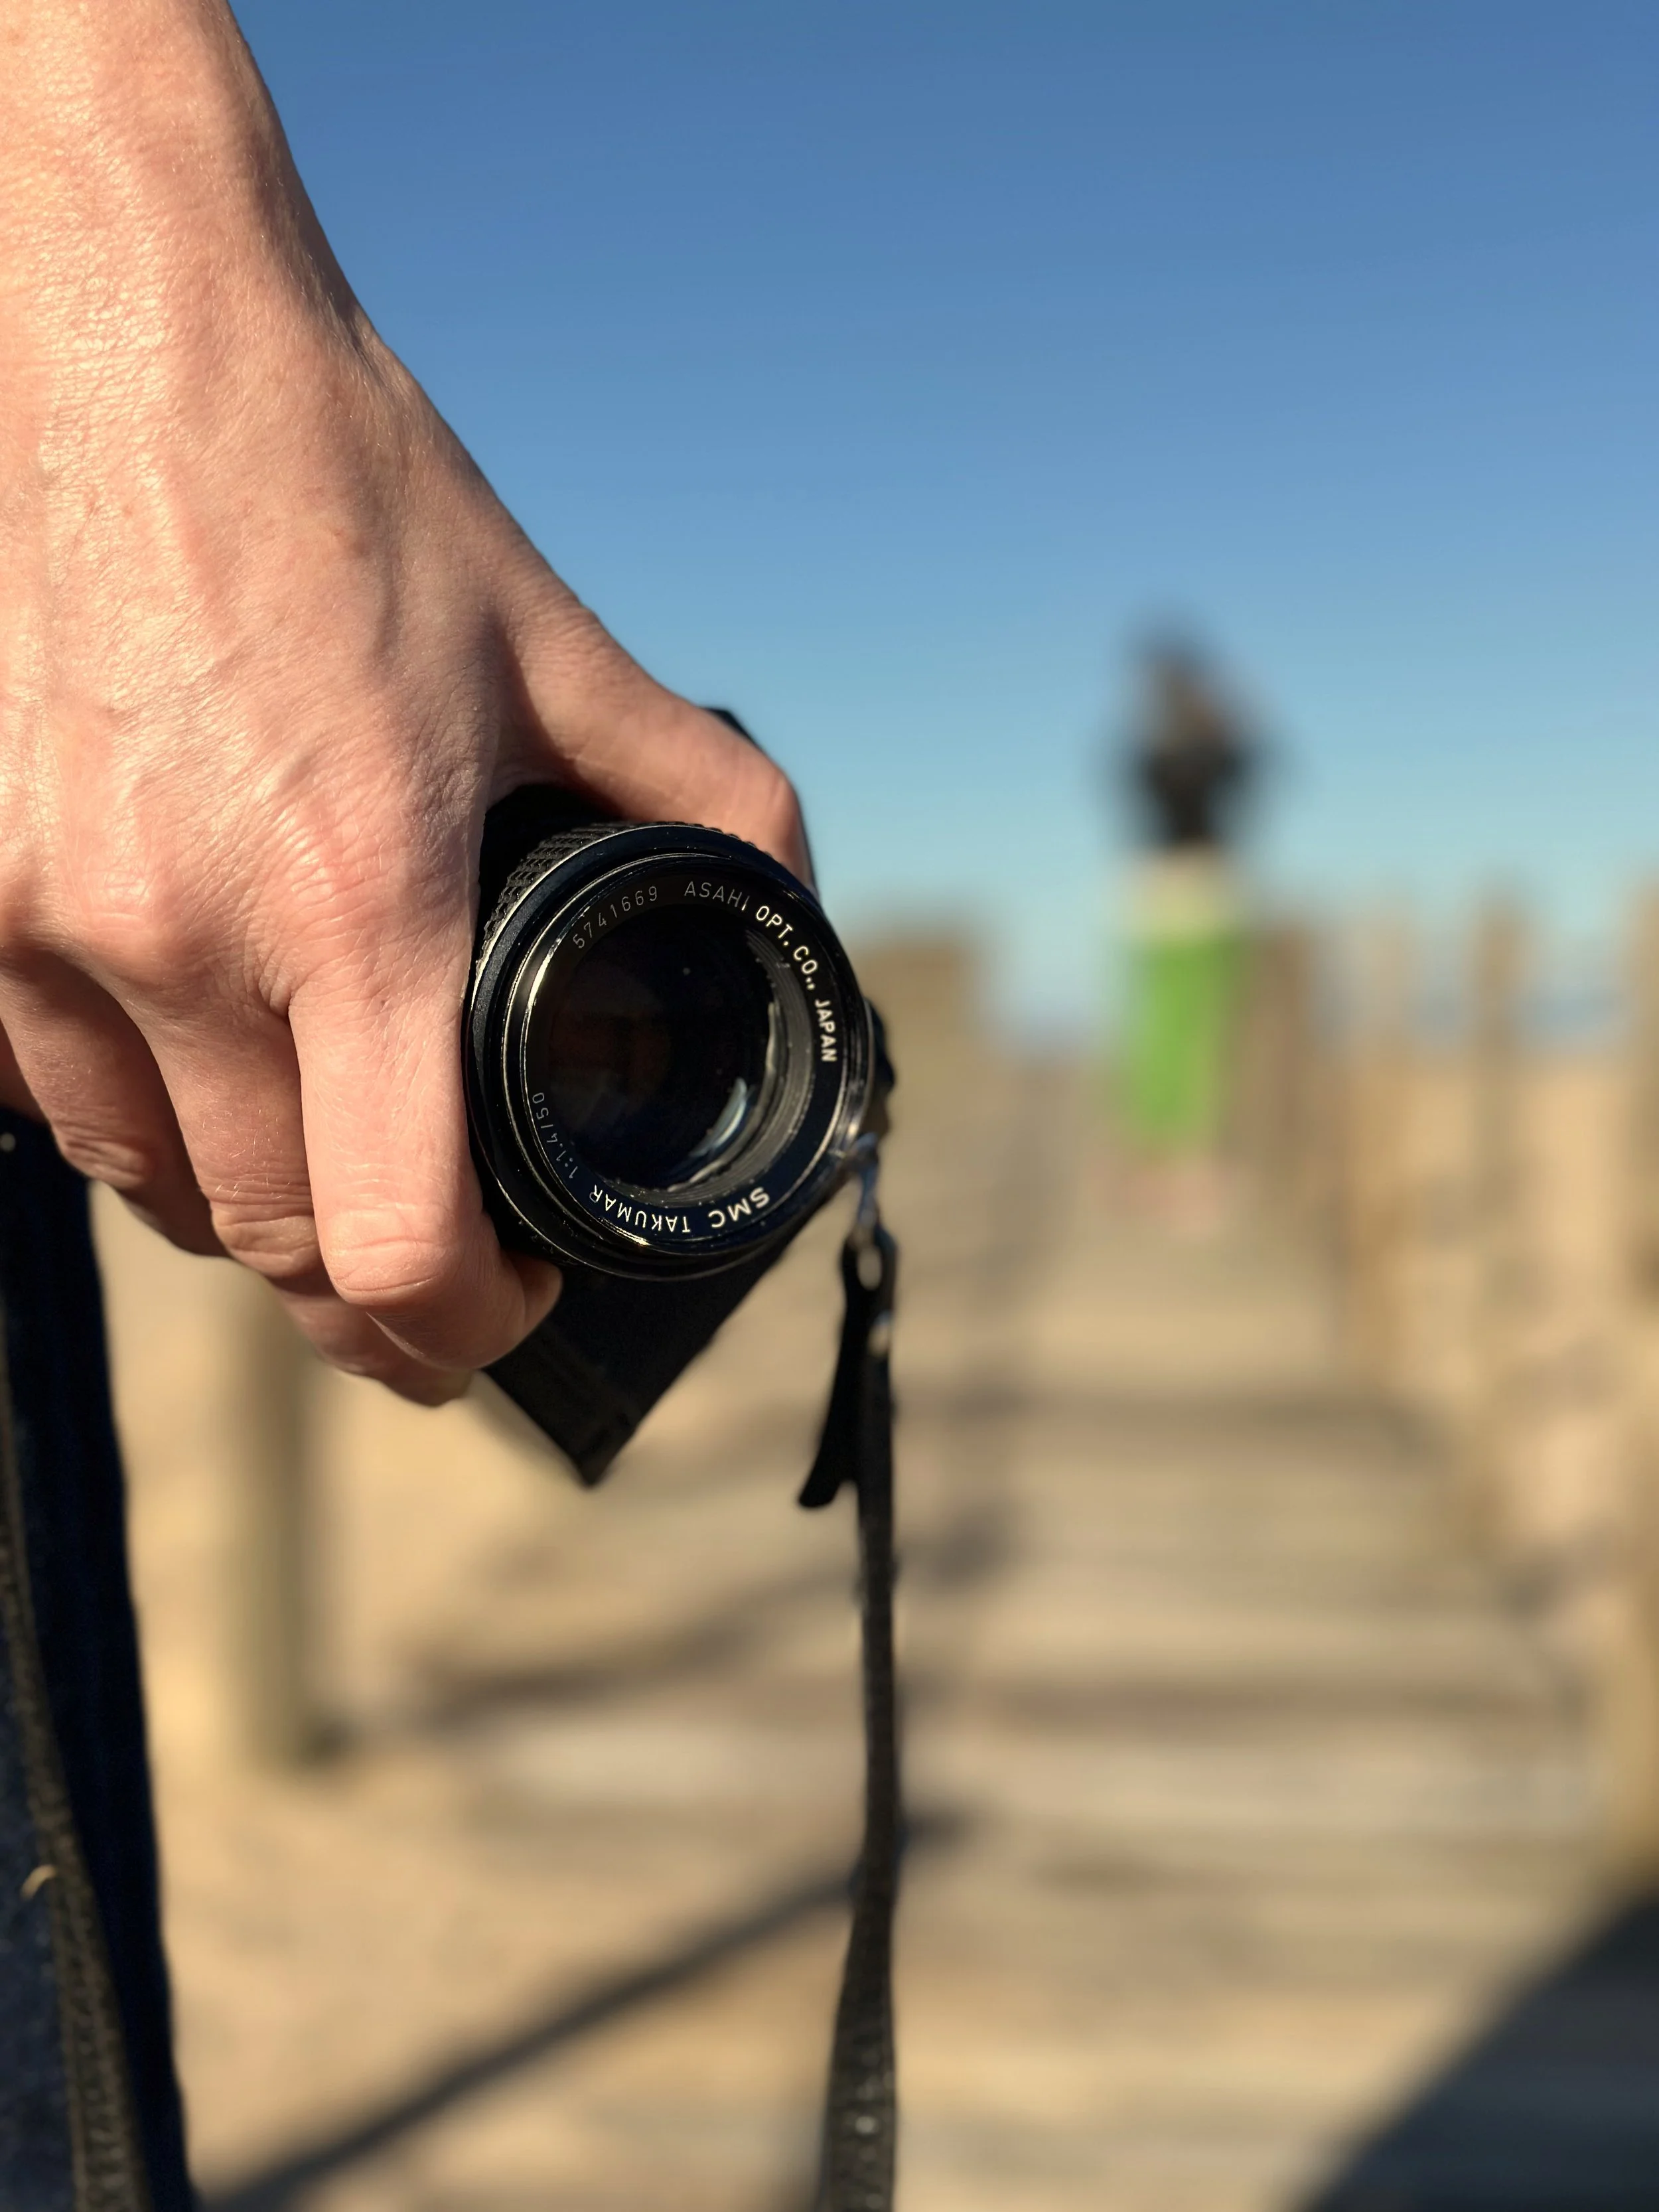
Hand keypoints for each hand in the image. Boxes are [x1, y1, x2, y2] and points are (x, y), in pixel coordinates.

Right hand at [0, 0, 806, 1402]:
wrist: (122, 335)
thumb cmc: (340, 487)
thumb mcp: (556, 645)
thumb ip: (703, 792)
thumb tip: (789, 902)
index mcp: (359, 905)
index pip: (392, 1245)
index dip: (462, 1330)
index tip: (506, 1315)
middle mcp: (184, 942)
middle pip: (273, 1248)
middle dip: (372, 1296)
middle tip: (438, 1275)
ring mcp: (48, 923)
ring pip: (151, 1189)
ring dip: (252, 1218)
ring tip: (328, 1178)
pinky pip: (44, 1091)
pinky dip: (136, 1121)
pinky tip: (199, 1073)